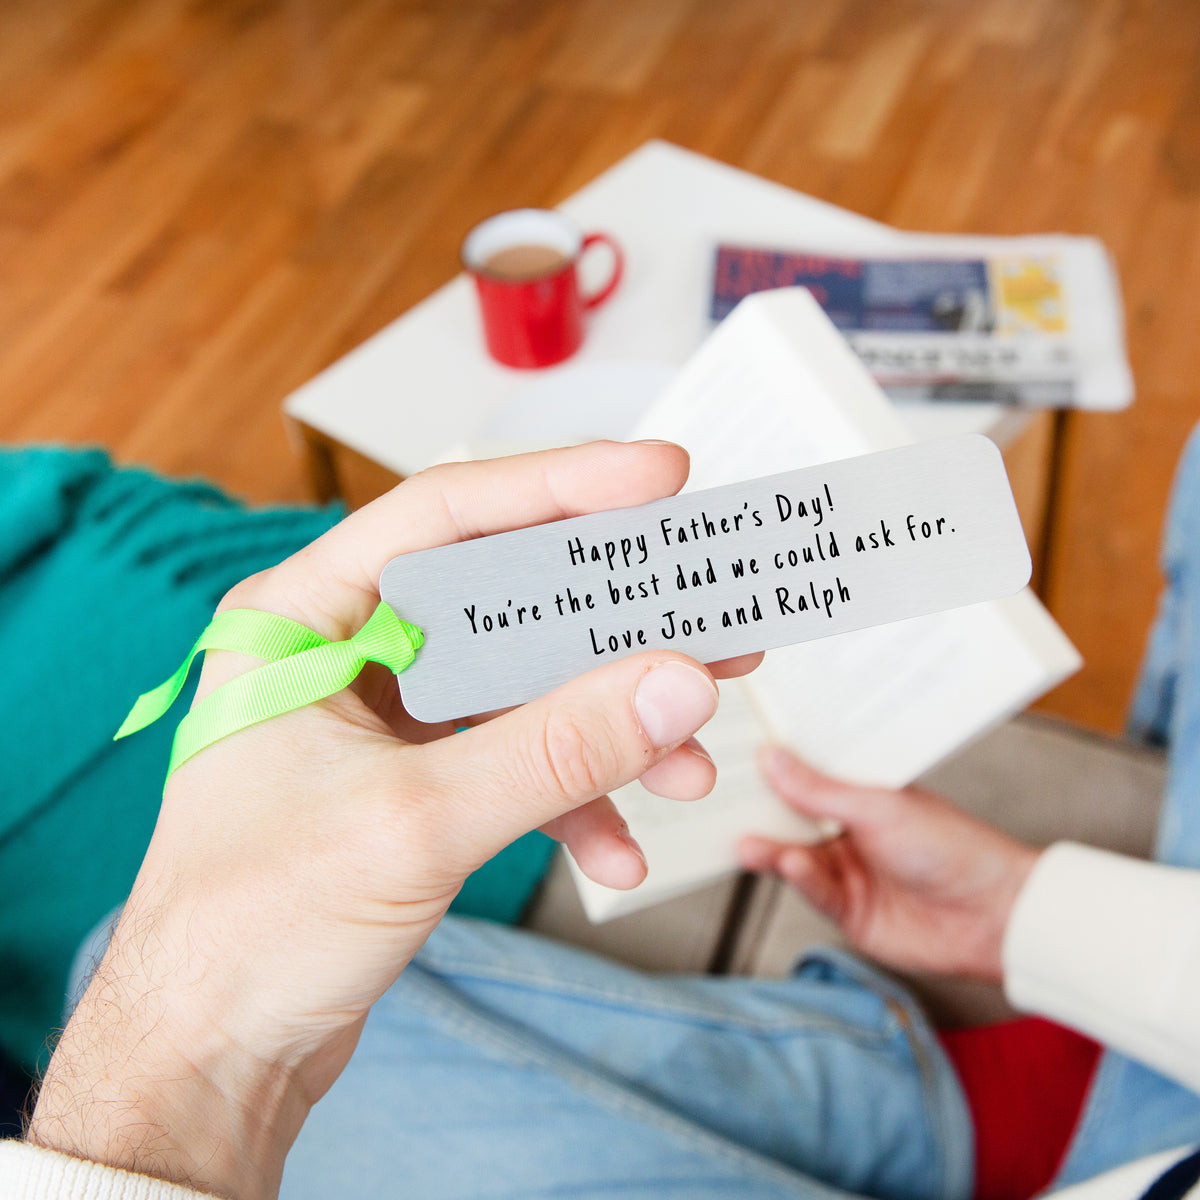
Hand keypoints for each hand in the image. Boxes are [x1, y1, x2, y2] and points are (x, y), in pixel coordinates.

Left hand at [28, 441, 759, 1199]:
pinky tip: (618, 848)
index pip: (444, 516)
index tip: (659, 478)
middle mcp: (346, 650)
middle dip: (612, 625)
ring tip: (690, 761)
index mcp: (303, 617)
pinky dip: (572, 796)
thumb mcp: (417, 824)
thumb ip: (556, 749)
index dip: (559, 486)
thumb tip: (675, 683)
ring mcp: (385, 717)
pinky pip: (514, 758)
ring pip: (522, 685)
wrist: (212, 1056)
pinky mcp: (416, 778)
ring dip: (608, 725)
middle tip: (709, 622)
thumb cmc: (252, 930)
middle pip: (502, 599)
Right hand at [738, 747, 1038, 982]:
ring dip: (772, 850)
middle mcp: (849, 830)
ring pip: (794, 856)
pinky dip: (798, 878)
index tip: (735, 756)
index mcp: (860, 794)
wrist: (994, 915)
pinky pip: (812, 891)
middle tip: (722, 804)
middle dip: (760, 813)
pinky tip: (789, 863)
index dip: (773, 768)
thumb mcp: (878, 807)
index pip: (806, 776)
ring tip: (747, 843)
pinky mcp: (847, 911)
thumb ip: (818, 790)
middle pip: (791, 819)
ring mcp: (847, 870)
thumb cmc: (952, 848)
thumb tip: (771, 758)